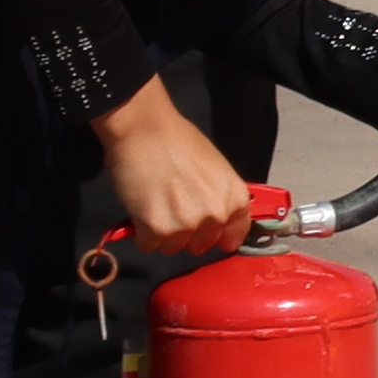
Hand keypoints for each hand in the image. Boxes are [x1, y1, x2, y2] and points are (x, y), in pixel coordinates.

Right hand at [96, 85, 255, 260]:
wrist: (146, 130)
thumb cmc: (179, 143)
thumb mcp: (216, 169)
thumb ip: (219, 197)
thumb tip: (216, 221)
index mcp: (235, 199)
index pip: (233, 237)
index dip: (215, 234)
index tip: (203, 230)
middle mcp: (216, 216)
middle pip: (200, 246)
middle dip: (185, 233)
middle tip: (171, 209)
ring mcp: (187, 225)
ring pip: (172, 248)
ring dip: (162, 234)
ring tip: (155, 205)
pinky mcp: (157, 230)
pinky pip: (148, 246)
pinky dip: (142, 234)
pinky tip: (141, 211)